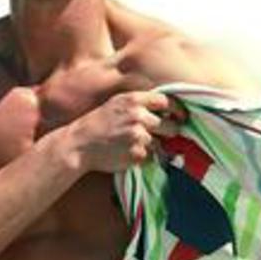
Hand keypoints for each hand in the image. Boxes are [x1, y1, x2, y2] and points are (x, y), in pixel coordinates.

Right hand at [67, 90, 184, 173]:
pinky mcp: (137, 154)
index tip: (181, 117)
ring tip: (132, 144)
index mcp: (134, 100)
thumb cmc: (98, 124)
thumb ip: (139, 104)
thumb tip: (167, 110)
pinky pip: (150, 158)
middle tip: (167, 135)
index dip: (178, 110)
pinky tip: (126, 153)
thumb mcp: (117, 104)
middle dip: (171, 132)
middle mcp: (138, 116)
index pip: (166, 102)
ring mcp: (138, 136)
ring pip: (160, 144)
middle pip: (171, 126)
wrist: (79, 144)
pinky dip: (142, 158)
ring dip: (152, 147)